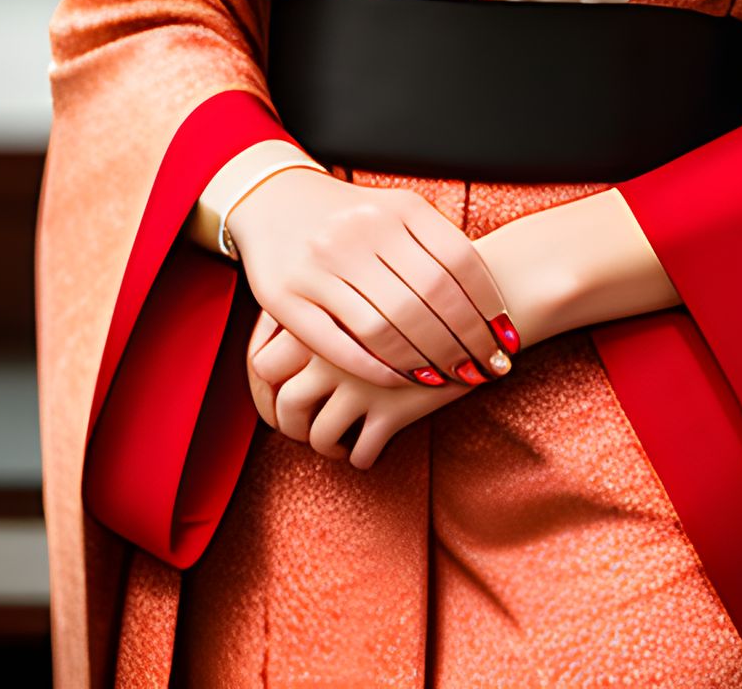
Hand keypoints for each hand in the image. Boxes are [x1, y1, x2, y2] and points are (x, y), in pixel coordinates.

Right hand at [225, 167, 517, 391]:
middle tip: (488, 370)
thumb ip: (437, 244)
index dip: (488, 307)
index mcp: (397, 208)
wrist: (274, 198)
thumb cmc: (351, 216)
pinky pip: (339, 344)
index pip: (458, 263)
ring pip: (386, 327)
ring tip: (451, 378)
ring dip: (426, 361)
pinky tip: (401, 380)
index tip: (506, 340)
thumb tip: (489, 303)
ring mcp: (319, 265)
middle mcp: (359, 233)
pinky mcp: (285, 298)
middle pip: (428, 300)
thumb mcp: (396, 211)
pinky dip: (376, 368)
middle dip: (465, 343)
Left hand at [246, 309, 477, 469]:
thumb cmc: (419, 286)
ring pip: (318, 435)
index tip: (281, 392)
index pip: (262, 364)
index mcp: (319, 314)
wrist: (478, 297)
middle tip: (305, 426)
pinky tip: (372, 446)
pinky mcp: (393, 409)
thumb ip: (327, 308)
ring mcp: (361, 382)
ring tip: (338, 442)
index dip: (266, 386)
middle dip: (289, 424)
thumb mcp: (365, 284)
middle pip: (283, 404)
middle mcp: (332, 349)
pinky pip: (361, 451)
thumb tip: (286, 345)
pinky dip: (361, 456)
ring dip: (324, 445)